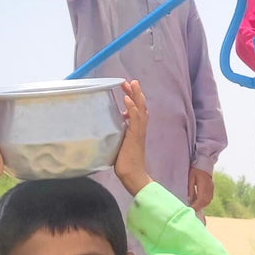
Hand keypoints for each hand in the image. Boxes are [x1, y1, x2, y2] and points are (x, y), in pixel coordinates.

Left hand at [114, 80, 151, 195]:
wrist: (132, 174)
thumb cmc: (125, 162)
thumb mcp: (120, 143)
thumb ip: (119, 132)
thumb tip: (112, 124)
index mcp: (137, 129)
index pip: (137, 109)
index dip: (134, 97)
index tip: (127, 88)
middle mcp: (140, 128)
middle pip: (141, 106)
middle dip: (136, 92)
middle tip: (131, 81)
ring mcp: (138, 131)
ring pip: (140, 109)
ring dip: (136, 96)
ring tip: (131, 84)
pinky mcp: (135, 136)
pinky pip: (136, 119)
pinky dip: (132, 108)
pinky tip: (127, 99)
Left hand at [188, 167, 213, 210]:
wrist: (204, 164)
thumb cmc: (195, 170)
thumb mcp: (191, 178)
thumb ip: (190, 189)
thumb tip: (189, 199)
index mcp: (203, 185)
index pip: (201, 199)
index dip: (196, 205)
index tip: (190, 209)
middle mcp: (209, 188)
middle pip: (205, 201)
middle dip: (199, 207)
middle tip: (191, 211)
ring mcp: (211, 188)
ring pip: (208, 201)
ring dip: (202, 205)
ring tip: (195, 208)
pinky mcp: (212, 188)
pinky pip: (209, 198)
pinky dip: (204, 202)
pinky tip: (199, 203)